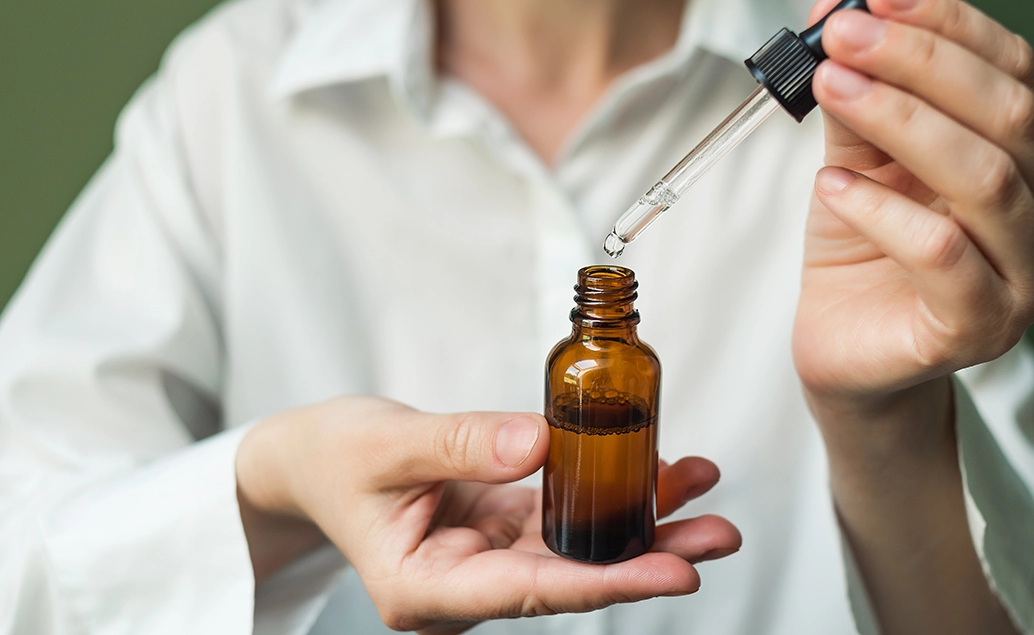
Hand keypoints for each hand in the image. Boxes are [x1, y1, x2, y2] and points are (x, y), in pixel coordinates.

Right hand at [235, 396, 739, 632]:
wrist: (313, 460)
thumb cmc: (333, 458)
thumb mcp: (385, 445)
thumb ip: (459, 445)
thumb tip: (538, 442)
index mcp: (427, 591)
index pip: (530, 593)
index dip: (606, 584)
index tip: (673, 575)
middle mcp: (466, 586)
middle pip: (571, 577)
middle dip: (648, 557)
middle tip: (719, 537)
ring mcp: (488, 558)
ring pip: (578, 546)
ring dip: (643, 520)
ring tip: (703, 490)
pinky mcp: (501, 528)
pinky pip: (566, 512)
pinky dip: (610, 489)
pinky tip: (659, 470)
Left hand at [793, 0, 1033, 410]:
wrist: (844, 349)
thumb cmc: (861, 252)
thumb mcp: (856, 159)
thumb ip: (858, 97)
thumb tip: (841, 13)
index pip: (1014, 73)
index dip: (949, 26)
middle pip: (1010, 118)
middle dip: (921, 64)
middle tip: (845, 36)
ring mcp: (1026, 280)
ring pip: (985, 180)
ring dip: (902, 122)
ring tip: (833, 90)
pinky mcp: (979, 329)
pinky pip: (943, 255)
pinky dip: (883, 211)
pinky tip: (832, 187)